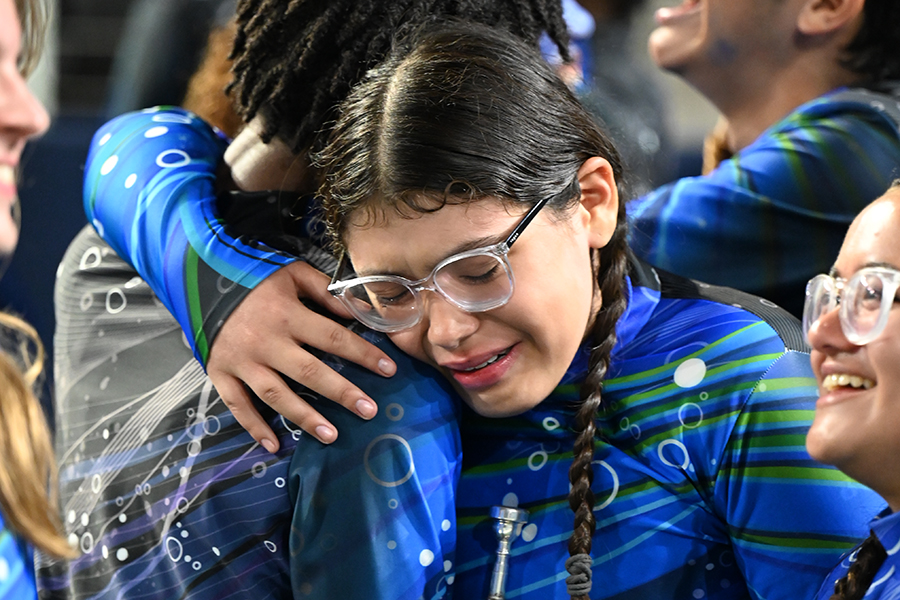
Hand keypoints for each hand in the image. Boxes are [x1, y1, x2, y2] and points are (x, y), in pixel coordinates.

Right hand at [206, 261, 396, 451]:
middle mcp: (266, 342)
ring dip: (305, 417)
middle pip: (310, 372)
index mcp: (287, 314)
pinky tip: (274, 445)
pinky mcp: (220, 373)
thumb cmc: (253, 276)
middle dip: (342, 393)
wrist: (196, 277)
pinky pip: (237, 405)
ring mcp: (241, 361)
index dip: (363, 354)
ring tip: (332, 436)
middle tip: (369, 411)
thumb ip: (325, 292)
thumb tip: (359, 311)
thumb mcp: (292, 273)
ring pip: (276, 395)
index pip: (333, 337)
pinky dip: (254, 427)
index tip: (389, 369)